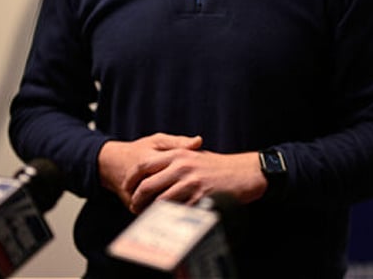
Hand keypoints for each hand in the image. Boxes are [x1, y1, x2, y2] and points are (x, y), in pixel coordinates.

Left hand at [97, 133, 266, 212]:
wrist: (245, 173)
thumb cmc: (220, 166)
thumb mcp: (196, 155)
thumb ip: (175, 159)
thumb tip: (153, 173)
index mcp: (179, 154)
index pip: (143, 166)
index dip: (130, 179)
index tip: (127, 189)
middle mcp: (182, 166)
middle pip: (146, 186)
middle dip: (136, 200)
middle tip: (135, 207)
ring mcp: (191, 182)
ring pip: (159, 201)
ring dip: (151, 212)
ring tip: (149, 216)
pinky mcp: (200, 197)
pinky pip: (177, 211)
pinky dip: (170, 217)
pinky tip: (169, 218)